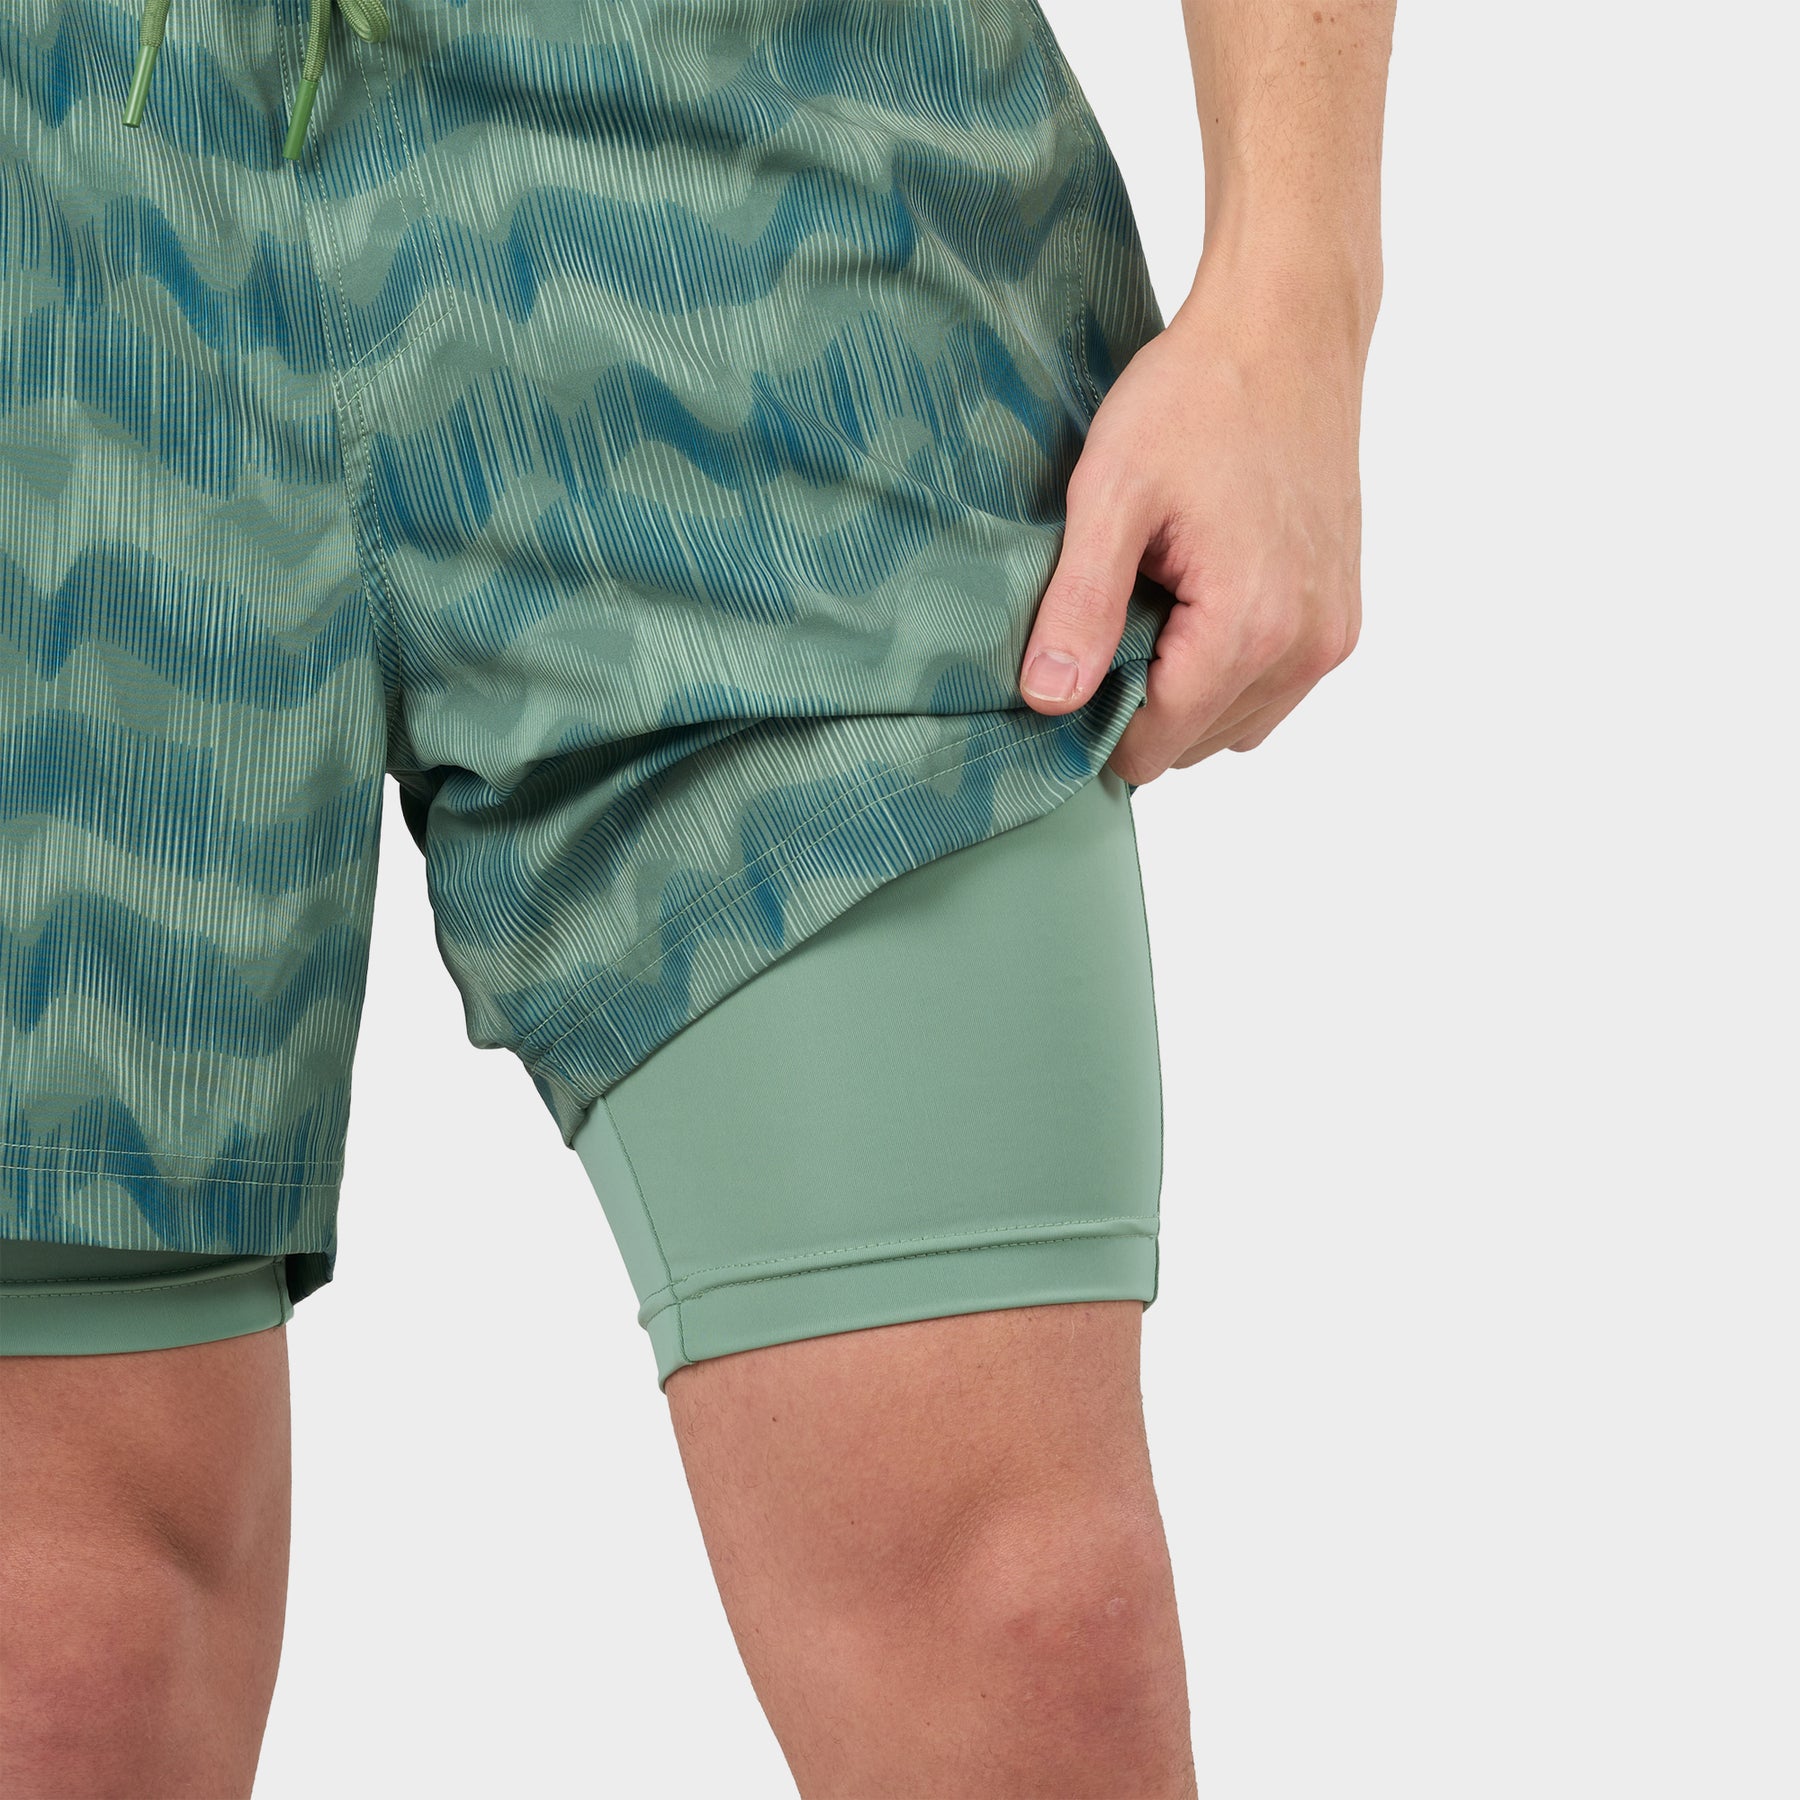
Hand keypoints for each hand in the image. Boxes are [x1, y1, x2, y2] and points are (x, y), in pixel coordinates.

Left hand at [1018, 265, 1369, 782]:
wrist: (1287, 329)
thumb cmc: (1195, 397)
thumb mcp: (1111, 495)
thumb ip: (1080, 606)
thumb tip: (1049, 701)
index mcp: (1250, 628)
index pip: (1154, 746)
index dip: (1095, 720)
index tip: (1065, 664)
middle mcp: (1306, 648)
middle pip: (1193, 744)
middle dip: (1141, 702)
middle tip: (1109, 615)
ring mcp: (1332, 635)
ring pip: (1233, 725)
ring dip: (1184, 690)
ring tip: (1156, 600)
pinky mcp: (1341, 614)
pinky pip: (1271, 689)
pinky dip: (1226, 668)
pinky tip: (1197, 600)